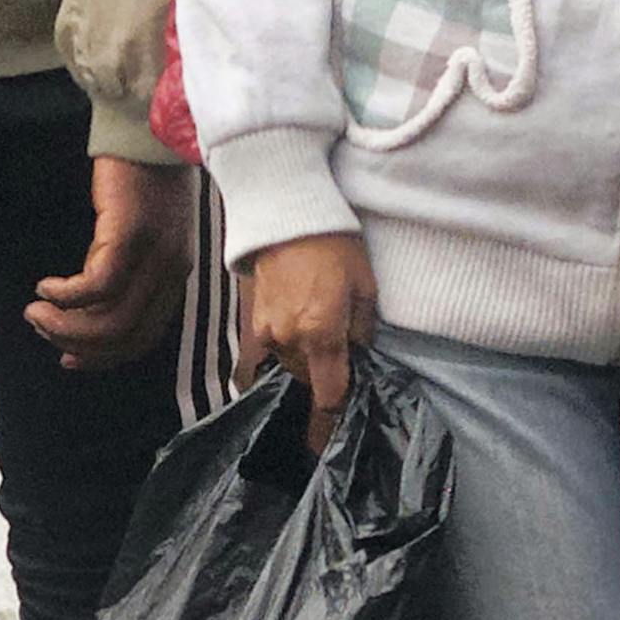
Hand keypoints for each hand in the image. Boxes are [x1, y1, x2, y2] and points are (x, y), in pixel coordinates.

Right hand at [27, 155, 187, 374]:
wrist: (150, 128)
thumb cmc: (143, 173)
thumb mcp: (143, 230)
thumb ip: (129, 266)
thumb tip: (91, 300)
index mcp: (175, 274)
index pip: (144, 336)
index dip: (104, 356)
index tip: (70, 356)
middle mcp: (170, 271)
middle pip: (126, 337)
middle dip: (79, 346)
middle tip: (43, 332)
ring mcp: (153, 256)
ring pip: (109, 321)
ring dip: (66, 326)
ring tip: (37, 313)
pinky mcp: (130, 236)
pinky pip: (95, 286)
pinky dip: (66, 296)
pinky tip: (45, 286)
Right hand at [235, 231, 371, 430]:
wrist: (288, 217)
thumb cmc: (334, 246)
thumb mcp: (364, 288)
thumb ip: (361, 332)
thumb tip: (357, 356)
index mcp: (320, 334)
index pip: (330, 394)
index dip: (342, 402)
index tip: (350, 395)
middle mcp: (290, 340)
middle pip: (310, 381)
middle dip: (327, 371)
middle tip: (341, 343)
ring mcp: (268, 333)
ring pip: (293, 365)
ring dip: (308, 357)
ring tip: (320, 321)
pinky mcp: (255, 323)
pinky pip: (278, 347)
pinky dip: (291, 341)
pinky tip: (302, 314)